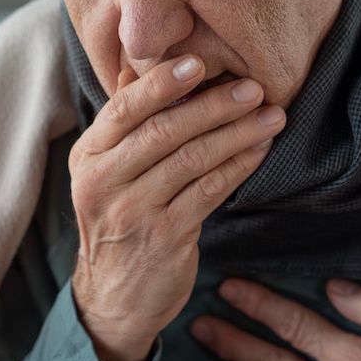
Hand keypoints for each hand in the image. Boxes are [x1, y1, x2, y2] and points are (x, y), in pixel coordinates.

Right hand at [67, 56, 285, 360]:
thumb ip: (126, 124)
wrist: (113, 298)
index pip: (124, 109)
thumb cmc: (119, 221)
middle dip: (214, 105)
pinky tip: (260, 150)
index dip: (161, 82)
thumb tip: (141, 68)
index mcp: (88, 156)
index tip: (198, 62)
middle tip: (253, 88)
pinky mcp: (165, 238)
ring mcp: (133, 212)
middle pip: (163, 131)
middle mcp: (103, 182)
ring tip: (272, 116)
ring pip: (192, 160)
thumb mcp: (107, 172)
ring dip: (237, 134)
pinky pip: (209, 192)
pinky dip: (238, 167)